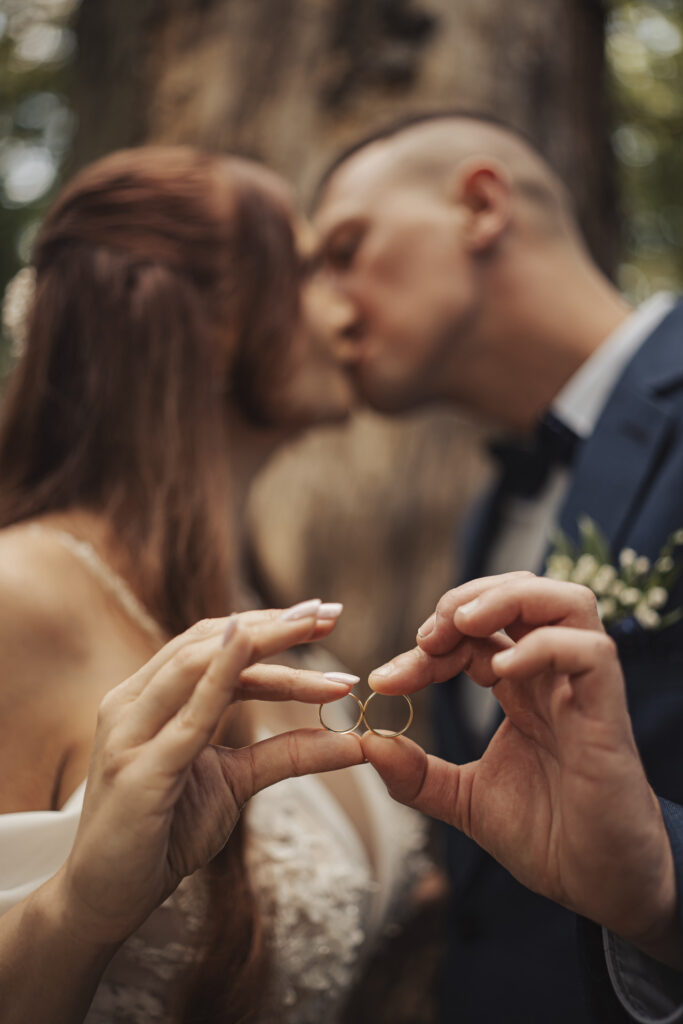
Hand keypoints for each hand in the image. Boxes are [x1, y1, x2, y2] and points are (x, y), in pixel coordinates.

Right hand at [58, 604, 362, 945]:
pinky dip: (220, 675)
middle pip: (207, 640)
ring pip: (197, 663)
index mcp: (148, 698)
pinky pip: (187, 715)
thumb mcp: (235, 783)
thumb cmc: (164, 833)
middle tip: (329, 611)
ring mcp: (129, 732)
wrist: (105, 898)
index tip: (323, 614)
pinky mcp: (139, 770)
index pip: (212, 643)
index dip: (268, 625)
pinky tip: (250, 647)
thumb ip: (285, 755)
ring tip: (314, 628)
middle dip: (272, 623)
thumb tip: (352, 741)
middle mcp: (132, 702)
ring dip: (262, 640)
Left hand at [363, 574, 680, 966]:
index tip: (384, 679)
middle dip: (466, 600)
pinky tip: (501, 672)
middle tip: (426, 636)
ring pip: (565, 601)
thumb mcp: (464, 800)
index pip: (474, 634)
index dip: (428, 644)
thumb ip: (415, 774)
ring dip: (508, 598)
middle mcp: (553, 678)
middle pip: (521, 595)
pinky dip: (543, 647)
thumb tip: (365, 743)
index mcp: (522, 688)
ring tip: (460, 625)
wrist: (600, 885)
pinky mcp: (608, 712)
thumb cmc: (549, 837)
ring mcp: (583, 690)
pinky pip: (589, 650)